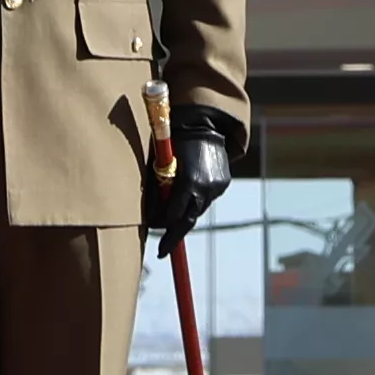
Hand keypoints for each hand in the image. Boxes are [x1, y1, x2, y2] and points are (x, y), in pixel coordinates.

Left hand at [142, 107, 242, 259]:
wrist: (203, 124)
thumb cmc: (174, 143)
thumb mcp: (161, 166)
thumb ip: (158, 190)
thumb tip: (150, 215)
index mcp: (187, 183)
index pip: (172, 216)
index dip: (161, 227)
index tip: (153, 235)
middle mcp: (205, 188)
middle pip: (188, 221)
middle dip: (173, 236)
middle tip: (162, 250)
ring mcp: (216, 187)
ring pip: (198, 211)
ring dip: (184, 218)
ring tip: (171, 225)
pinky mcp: (223, 184)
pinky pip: (206, 200)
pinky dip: (195, 203)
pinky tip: (186, 204)